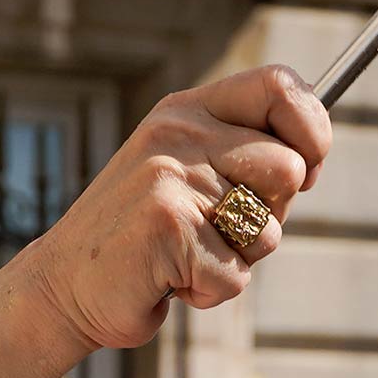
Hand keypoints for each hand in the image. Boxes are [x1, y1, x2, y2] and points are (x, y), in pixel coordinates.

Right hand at [18, 66, 331, 351]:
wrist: (65, 285)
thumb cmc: (142, 237)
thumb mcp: (188, 175)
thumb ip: (243, 158)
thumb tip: (311, 159)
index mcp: (187, 111)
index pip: (280, 86)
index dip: (313, 128)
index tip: (310, 166)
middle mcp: (179, 133)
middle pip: (288, 168)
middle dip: (270, 216)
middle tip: (216, 230)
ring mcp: (171, 176)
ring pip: (267, 229)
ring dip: (238, 259)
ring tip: (186, 255)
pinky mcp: (168, 225)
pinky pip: (235, 274)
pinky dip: (208, 291)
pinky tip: (168, 280)